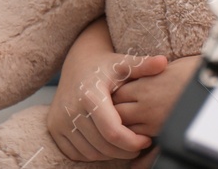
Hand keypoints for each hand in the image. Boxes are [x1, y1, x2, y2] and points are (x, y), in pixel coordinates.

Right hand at [46, 17, 161, 160]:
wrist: (78, 63)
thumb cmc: (106, 65)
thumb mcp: (124, 63)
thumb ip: (143, 65)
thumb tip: (164, 62)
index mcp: (90, 95)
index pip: (112, 131)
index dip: (131, 141)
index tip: (146, 140)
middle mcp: (71, 110)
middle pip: (102, 145)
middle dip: (124, 150)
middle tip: (140, 147)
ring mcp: (59, 121)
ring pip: (89, 152)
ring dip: (110, 155)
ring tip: (127, 147)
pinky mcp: (54, 128)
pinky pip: (75, 153)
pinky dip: (93, 154)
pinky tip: (109, 146)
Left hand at [113, 54, 201, 136]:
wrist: (214, 87)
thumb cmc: (195, 73)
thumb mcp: (171, 66)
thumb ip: (152, 73)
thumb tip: (144, 74)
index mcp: (146, 85)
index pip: (118, 92)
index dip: (116, 93)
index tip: (118, 93)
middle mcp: (145, 104)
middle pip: (117, 111)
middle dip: (115, 110)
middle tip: (118, 108)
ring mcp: (152, 120)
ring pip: (125, 127)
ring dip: (124, 124)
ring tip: (128, 120)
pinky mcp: (160, 132)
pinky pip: (139, 138)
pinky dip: (135, 136)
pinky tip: (139, 132)